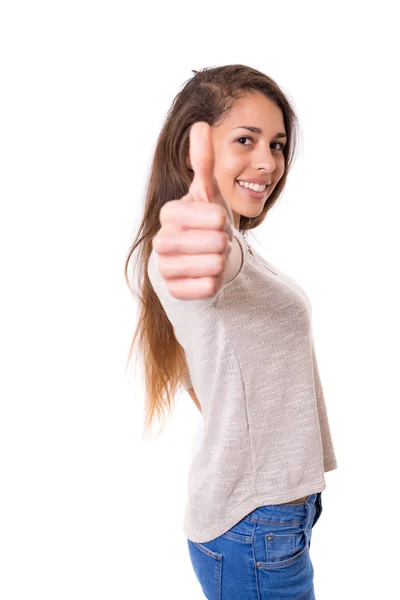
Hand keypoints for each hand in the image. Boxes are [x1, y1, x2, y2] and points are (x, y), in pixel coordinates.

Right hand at [152, 122, 233, 299]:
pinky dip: (216, 283)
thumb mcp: (208, 192)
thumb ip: (203, 161)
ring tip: (213, 257)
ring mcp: (165, 267)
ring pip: (215, 266)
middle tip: (216, 242)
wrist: (200, 258)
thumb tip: (200, 124)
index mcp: (169, 213)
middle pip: (216, 243)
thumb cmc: (205, 223)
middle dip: (224, 242)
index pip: (216, 217)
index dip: (224, 221)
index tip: (216, 223)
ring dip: (223, 262)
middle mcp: (161, 240)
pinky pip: (208, 288)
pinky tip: (208, 276)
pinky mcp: (173, 291)